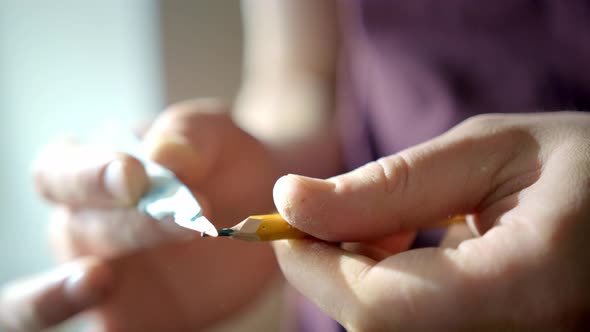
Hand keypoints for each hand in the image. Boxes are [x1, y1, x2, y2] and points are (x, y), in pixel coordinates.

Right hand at [0, 99, 279, 330]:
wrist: (255, 202)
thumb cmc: (221, 160)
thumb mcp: (214, 134)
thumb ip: (188, 136)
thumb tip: (164, 155)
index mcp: (92, 171)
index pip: (60, 172)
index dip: (88, 175)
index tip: (135, 175)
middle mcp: (84, 225)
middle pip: (77, 229)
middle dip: (128, 224)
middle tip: (187, 219)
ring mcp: (100, 275)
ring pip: (52, 294)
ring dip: (61, 293)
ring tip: (100, 280)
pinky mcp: (128, 316)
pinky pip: (105, 331)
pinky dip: (106, 331)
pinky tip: (132, 324)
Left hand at [272, 112, 589, 330]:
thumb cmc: (587, 166)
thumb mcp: (491, 152)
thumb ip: (389, 183)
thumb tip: (291, 201)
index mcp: (529, 288)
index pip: (379, 308)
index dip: (314, 266)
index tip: (284, 221)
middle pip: (379, 328)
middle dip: (337, 270)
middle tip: (338, 212)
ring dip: (364, 284)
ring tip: (392, 225)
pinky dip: (394, 299)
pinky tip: (415, 255)